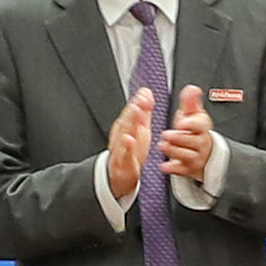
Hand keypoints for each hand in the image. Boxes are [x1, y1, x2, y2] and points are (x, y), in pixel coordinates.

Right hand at [102, 82, 159, 210]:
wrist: (119, 174)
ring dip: (130, 122)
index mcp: (127, 126)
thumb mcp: (140, 129)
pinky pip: (123, 154)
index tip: (146, 92)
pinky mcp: (121, 162)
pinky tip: (129, 140)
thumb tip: (146, 92)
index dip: (139, 101)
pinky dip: (126, 147)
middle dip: (134, 109)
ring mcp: (120, 147)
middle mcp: (122, 134)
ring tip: (137, 112)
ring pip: (124, 133)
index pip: (132, 111)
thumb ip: (143, 111)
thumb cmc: (131, 150)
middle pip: (127, 119)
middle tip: (141, 99)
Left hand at [161, 82, 228, 194]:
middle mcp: (200, 143)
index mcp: (202, 128)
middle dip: (178, 138)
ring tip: (163, 145)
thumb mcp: (194, 116)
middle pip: (191, 141)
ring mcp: (195, 157)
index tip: (181, 122)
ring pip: (185, 155)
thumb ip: (191, 102)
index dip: (191, 124)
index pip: (200, 125)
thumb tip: (191, 88)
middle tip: (166, 135)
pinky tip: (164, 166)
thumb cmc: (194, 131)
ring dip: (173, 151)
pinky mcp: (188, 169)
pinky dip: (172, 168)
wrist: (205, 154)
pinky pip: (180, 170)